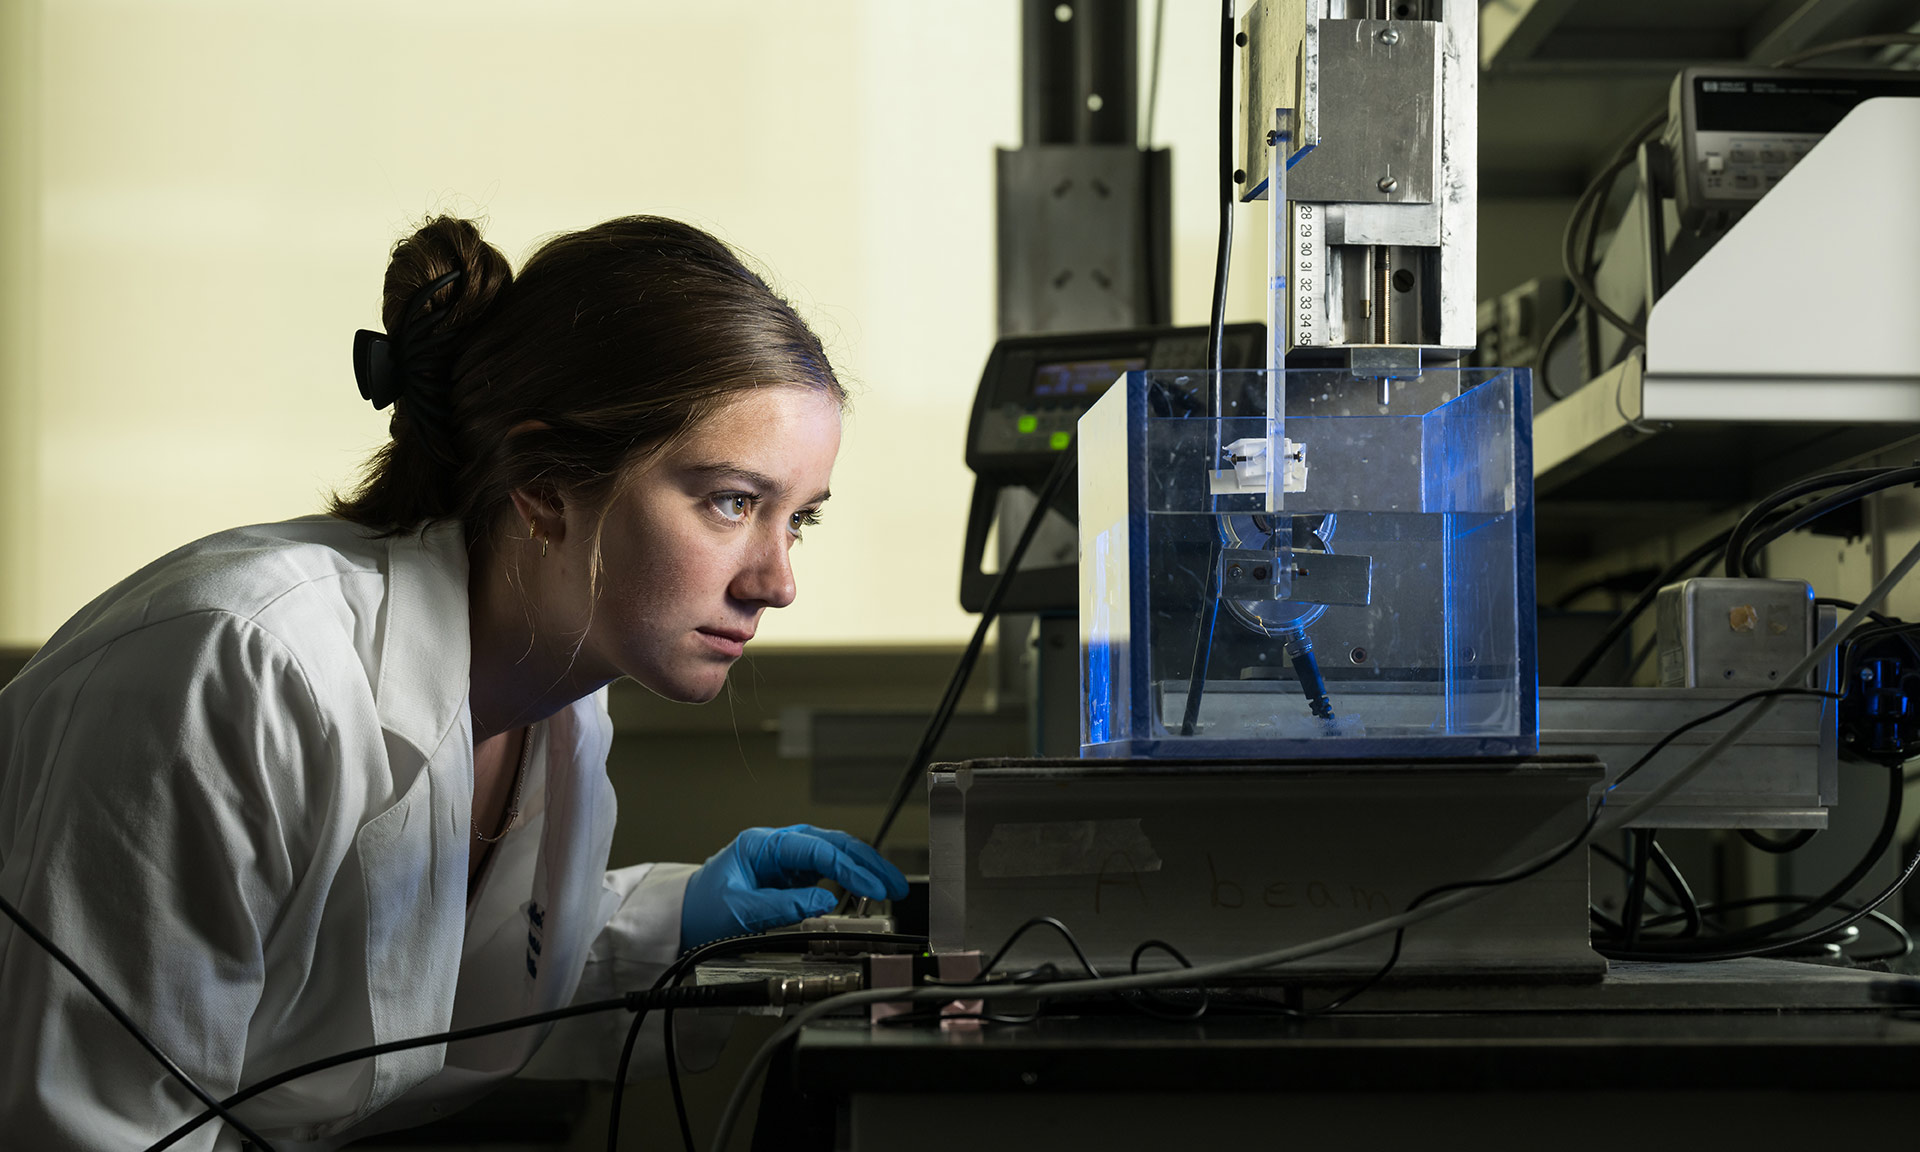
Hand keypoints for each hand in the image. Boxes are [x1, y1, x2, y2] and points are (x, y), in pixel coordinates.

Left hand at [679, 824, 908, 950]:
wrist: (684, 919)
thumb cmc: (702, 911)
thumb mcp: (740, 913)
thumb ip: (783, 907)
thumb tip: (824, 902)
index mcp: (762, 845)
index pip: (817, 849)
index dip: (850, 868)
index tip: (873, 886)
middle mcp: (777, 845)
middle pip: (833, 844)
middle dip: (867, 863)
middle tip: (894, 885)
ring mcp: (785, 858)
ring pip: (834, 853)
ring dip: (863, 869)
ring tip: (887, 888)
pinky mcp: (789, 874)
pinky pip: (826, 870)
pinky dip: (849, 879)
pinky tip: (864, 890)